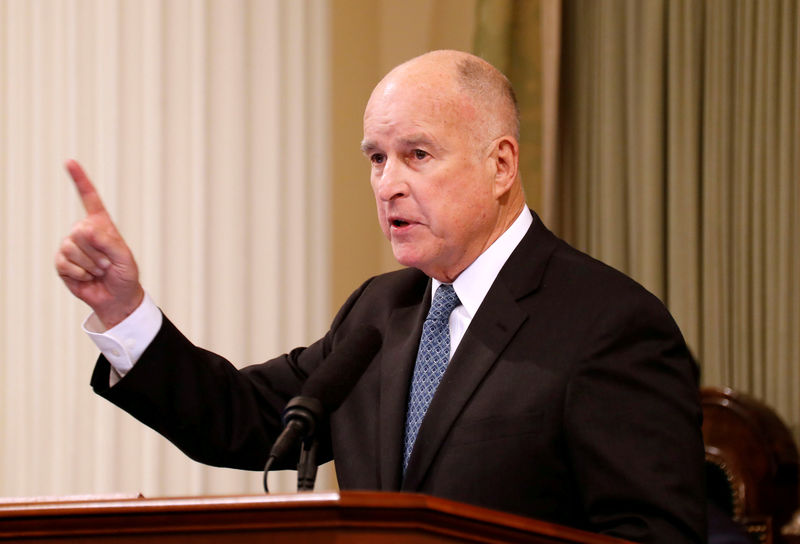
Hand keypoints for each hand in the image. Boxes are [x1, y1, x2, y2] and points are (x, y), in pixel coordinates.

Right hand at [55, 159, 143, 327]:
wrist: (116, 297)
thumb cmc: (125, 275)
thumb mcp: (125, 257)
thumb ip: (109, 242)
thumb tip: (85, 230)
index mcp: (100, 224)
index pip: (89, 198)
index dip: (79, 180)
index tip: (69, 162)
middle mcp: (83, 231)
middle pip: (82, 232)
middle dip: (98, 252)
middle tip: (107, 264)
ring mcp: (70, 246)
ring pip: (73, 249)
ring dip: (91, 265)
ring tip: (99, 270)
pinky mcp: (62, 263)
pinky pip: (66, 264)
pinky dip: (81, 274)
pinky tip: (87, 277)